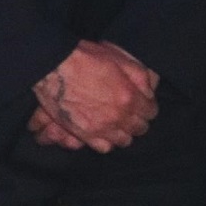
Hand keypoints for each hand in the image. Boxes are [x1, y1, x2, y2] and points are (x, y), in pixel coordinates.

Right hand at [32, 40, 158, 152]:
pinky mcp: (85, 134)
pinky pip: (104, 147)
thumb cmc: (87, 58)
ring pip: (124, 140)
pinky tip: (105, 132)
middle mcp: (119, 115)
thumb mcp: (121, 59)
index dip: (148, 107)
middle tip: (132, 113)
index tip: (144, 104)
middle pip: (140, 128)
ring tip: (119, 124)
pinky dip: (107, 142)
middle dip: (139, 120)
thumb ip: (140, 78)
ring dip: (124, 132)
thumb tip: (149, 93)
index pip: (151, 112)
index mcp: (130, 97)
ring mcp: (102, 127)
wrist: (54, 66)